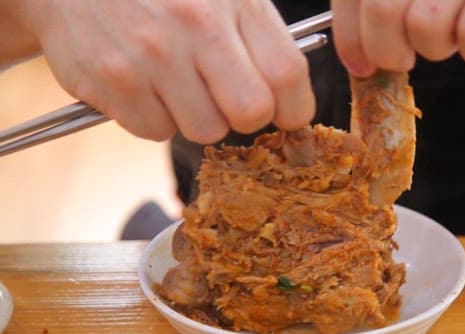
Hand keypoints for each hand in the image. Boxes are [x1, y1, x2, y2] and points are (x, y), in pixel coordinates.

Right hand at [9, 0, 314, 142]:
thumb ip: (259, 37)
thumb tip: (289, 98)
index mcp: (233, 1)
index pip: (287, 74)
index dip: (294, 108)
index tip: (286, 114)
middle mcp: (195, 26)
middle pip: (250, 113)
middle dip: (244, 117)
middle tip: (225, 98)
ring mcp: (151, 55)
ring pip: (204, 130)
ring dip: (195, 117)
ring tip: (175, 82)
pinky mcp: (113, 80)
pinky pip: (155, 132)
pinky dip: (153, 117)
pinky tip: (143, 84)